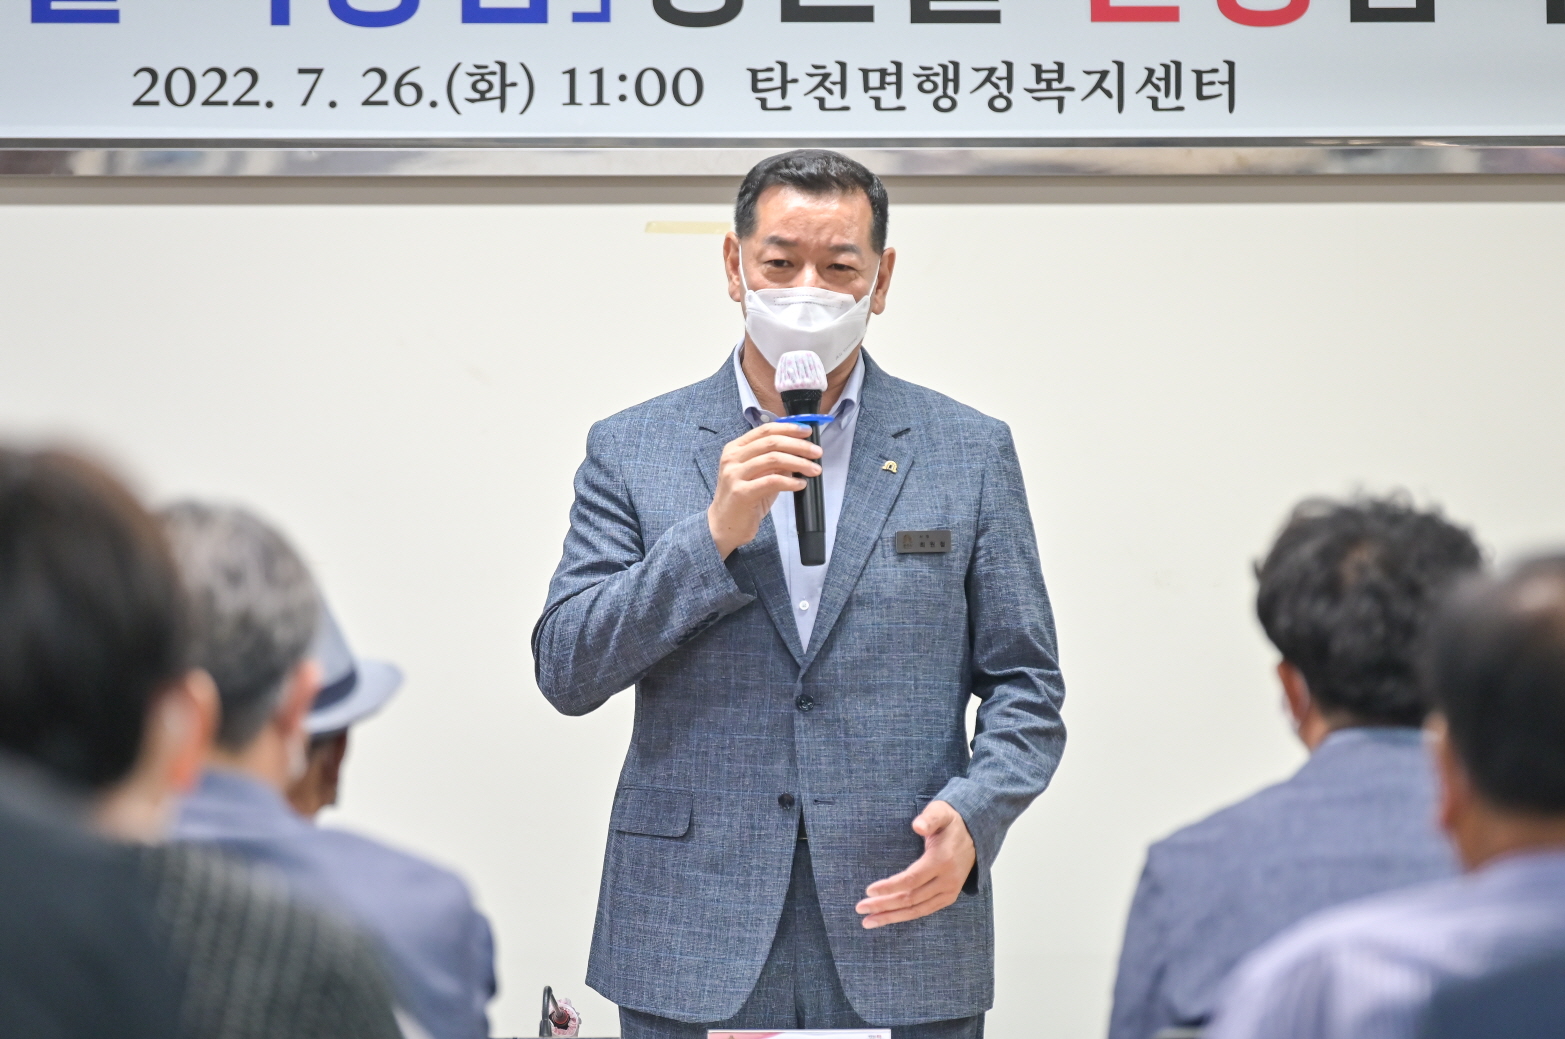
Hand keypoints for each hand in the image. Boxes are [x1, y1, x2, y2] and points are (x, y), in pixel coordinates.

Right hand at [707, 423, 821, 558]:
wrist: (723, 526)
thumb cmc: (743, 500)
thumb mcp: (757, 475)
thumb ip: (773, 461)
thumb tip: (800, 451)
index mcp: (735, 448)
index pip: (765, 430)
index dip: (789, 428)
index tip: (808, 432)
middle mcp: (732, 458)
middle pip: (772, 442)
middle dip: (799, 445)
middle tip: (817, 452)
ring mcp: (734, 475)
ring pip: (774, 459)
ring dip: (799, 463)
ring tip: (815, 470)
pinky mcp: (741, 492)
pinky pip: (772, 481)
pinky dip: (791, 481)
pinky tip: (801, 484)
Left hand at [855, 800, 975, 928]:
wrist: (976, 835)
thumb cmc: (951, 822)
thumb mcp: (941, 812)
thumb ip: (929, 817)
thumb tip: (917, 826)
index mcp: (942, 860)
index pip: (912, 879)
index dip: (890, 887)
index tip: (869, 891)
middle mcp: (947, 880)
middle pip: (911, 898)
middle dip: (884, 905)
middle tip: (860, 908)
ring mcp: (949, 891)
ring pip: (917, 910)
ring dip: (891, 917)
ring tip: (868, 922)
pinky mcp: (949, 897)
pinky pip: (924, 910)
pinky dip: (905, 916)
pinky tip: (889, 918)